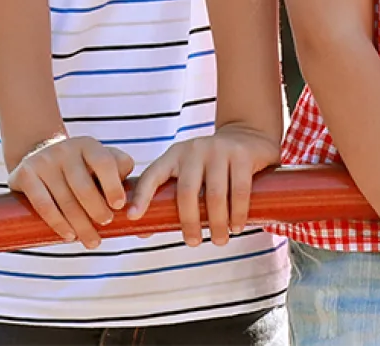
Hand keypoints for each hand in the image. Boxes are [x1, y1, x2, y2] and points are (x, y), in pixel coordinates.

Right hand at [7, 136, 134, 248]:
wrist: (37, 154)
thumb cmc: (80, 166)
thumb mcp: (100, 160)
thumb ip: (120, 169)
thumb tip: (138, 195)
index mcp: (88, 145)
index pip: (104, 162)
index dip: (113, 185)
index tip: (119, 206)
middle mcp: (65, 149)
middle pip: (83, 186)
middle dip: (97, 211)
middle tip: (105, 226)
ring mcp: (44, 161)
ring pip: (65, 200)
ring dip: (80, 225)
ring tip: (92, 242)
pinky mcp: (25, 174)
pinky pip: (43, 204)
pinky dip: (57, 223)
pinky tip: (68, 235)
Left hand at [126, 123, 279, 247]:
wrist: (246, 136)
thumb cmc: (210, 164)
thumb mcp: (188, 171)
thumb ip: (170, 198)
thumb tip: (144, 233)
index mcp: (175, 155)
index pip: (153, 174)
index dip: (142, 195)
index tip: (133, 217)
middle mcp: (194, 150)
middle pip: (186, 191)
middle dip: (189, 222)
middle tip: (193, 242)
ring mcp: (219, 150)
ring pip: (214, 194)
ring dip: (216, 223)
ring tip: (219, 240)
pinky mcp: (241, 155)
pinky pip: (239, 190)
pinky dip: (237, 213)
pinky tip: (237, 226)